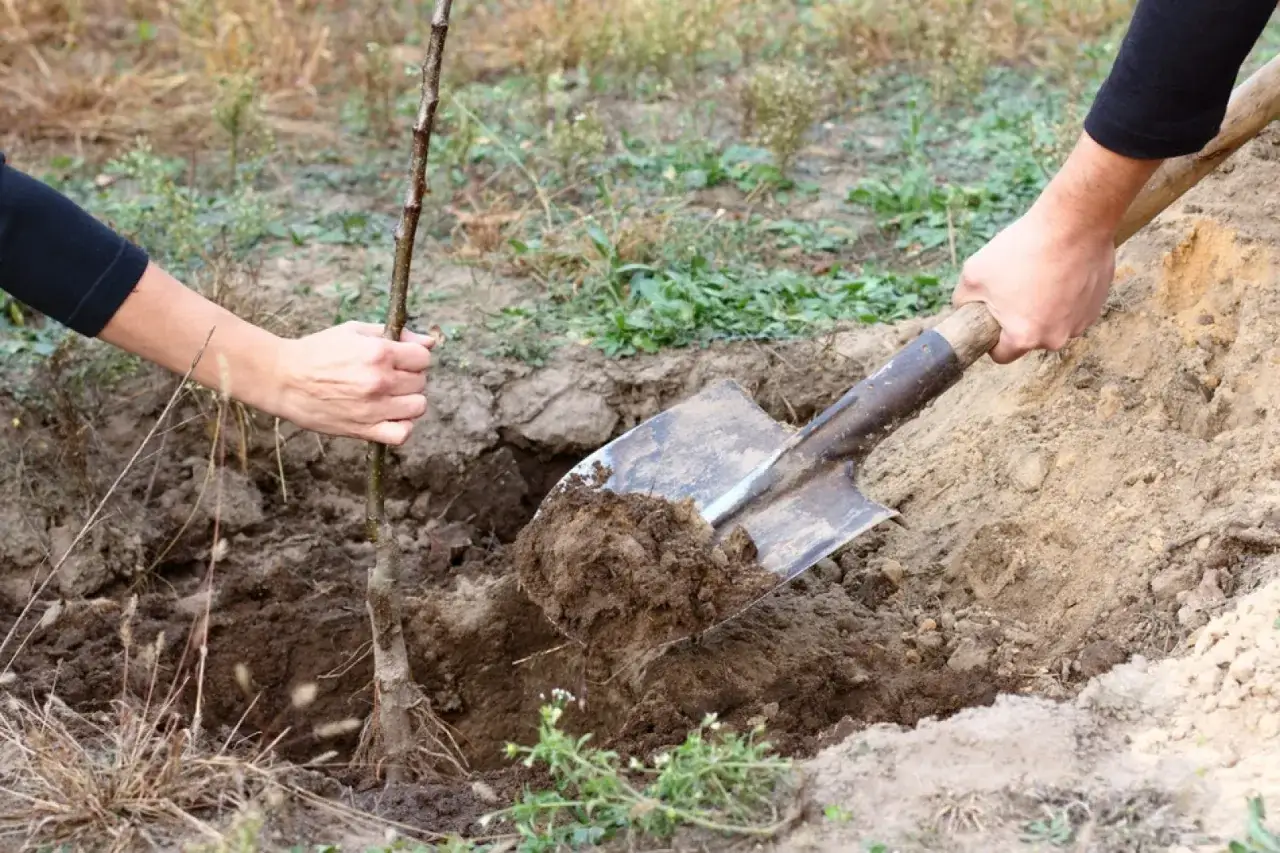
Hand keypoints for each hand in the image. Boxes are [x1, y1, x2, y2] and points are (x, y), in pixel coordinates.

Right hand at [270, 321, 437, 444]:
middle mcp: (380, 381)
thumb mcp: (354, 331)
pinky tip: (390, 416)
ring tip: (389, 395)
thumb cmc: (318, 351)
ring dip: (408, 400)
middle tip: (389, 376)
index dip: (414, 356)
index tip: (401, 358)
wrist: (283, 379)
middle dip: (409, 376)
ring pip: (417, 407)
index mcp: (379, 352)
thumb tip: (430, 341)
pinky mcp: (364, 429)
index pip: (423, 357)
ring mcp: (374, 407)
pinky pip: (401, 434)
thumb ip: (395, 335)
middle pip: (421, 381)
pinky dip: (402, 426)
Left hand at [951, 130, 1161, 363]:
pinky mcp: (1096, 307)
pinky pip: (1071, 310)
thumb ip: (964, 301)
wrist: (1074, 222)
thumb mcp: (974, 274)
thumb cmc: (1023, 249)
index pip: (1000, 355)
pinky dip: (1064, 297)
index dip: (991, 337)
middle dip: (1017, 319)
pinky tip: (1059, 272)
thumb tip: (965, 311)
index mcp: (1024, 338)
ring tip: (1039, 275)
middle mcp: (1055, 338)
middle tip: (1015, 287)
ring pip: (1051, 324)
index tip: (991, 316)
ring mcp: (1079, 324)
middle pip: (1027, 339)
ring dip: (1043, 308)